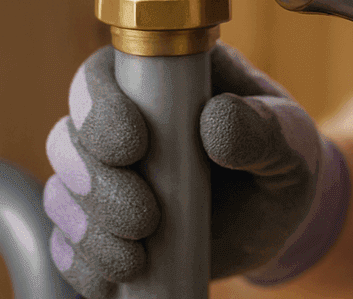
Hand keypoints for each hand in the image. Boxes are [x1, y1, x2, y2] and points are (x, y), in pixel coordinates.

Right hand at [44, 43, 349, 298]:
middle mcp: (122, 120)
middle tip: (143, 216)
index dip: (101, 105)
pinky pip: (66, 245)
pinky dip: (83, 264)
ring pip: (62, 192)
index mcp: (163, 78)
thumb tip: (216, 118)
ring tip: (137, 255)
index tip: (134, 144)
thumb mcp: (290, 139)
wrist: (278, 219)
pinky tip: (117, 277)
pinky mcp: (100, 226)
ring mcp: (106, 175)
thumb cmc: (283, 159)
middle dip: (94, 180)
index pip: (104, 74)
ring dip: (88, 228)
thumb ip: (263, 127)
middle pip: (70, 137)